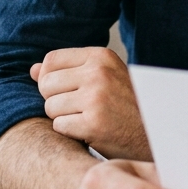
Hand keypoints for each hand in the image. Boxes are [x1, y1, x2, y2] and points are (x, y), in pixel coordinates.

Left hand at [32, 47, 150, 160]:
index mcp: (101, 56)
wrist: (155, 130)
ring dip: (63, 117)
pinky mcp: (93, 123)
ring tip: (87, 118)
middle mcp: (98, 72)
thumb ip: (69, 71)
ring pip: (50, 107)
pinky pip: (59, 126)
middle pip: (46, 84)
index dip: (51, 79)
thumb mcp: (104, 78)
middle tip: (80, 108)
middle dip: (56, 99)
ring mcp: (96, 97)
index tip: (68, 90)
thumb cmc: (126, 104)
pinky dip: (70, 132)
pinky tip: (90, 130)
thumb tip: (33, 70)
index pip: (51, 61)